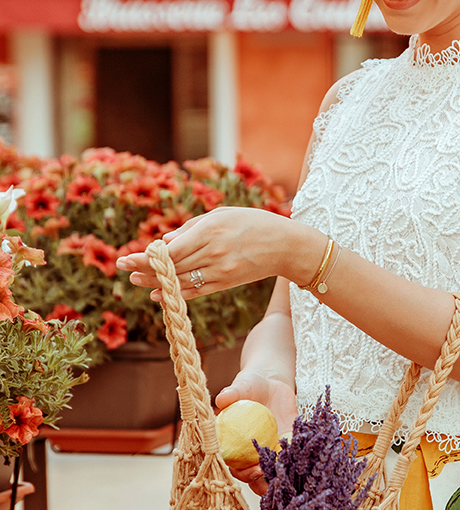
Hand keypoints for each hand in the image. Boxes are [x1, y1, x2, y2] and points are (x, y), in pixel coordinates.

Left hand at [115, 207, 316, 300]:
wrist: (286, 246)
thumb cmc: (253, 223)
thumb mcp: (222, 215)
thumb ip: (192, 227)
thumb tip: (165, 242)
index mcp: (211, 231)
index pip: (170, 251)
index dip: (146, 257)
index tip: (127, 257)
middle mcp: (213, 254)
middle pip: (171, 267)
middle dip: (144, 269)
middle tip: (122, 268)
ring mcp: (220, 272)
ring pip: (180, 282)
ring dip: (155, 283)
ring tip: (135, 280)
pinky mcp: (225, 284)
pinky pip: (195, 292)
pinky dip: (175, 294)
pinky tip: (158, 295)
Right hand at [217, 371, 296, 496]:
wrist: (271, 384)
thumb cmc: (250, 386)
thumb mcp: (242, 387)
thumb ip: (232, 394)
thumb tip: (221, 400)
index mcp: (235, 446)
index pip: (235, 467)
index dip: (243, 473)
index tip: (254, 469)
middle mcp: (252, 454)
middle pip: (255, 478)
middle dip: (262, 483)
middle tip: (274, 478)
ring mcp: (272, 452)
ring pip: (274, 474)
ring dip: (280, 479)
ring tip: (289, 476)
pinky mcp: (288, 446)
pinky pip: (293, 458)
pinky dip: (298, 461)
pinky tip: (304, 459)